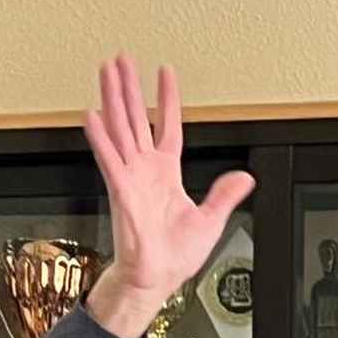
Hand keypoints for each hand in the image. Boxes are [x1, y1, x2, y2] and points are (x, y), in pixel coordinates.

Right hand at [83, 56, 253, 337]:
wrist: (156, 279)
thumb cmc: (174, 256)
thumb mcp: (210, 220)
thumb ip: (224, 195)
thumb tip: (244, 177)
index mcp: (166, 174)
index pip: (168, 127)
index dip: (168, 100)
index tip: (166, 73)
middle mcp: (145, 171)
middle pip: (135, 119)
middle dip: (128, 87)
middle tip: (120, 58)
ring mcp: (131, 178)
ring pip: (120, 129)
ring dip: (113, 99)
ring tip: (106, 70)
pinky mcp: (122, 192)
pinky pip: (110, 160)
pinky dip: (101, 138)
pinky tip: (93, 115)